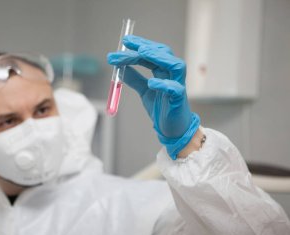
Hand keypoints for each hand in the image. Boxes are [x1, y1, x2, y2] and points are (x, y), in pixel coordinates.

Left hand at [107, 35, 199, 159]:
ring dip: (159, 57)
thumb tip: (118, 68)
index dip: (140, 45)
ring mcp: (178, 86)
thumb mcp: (144, 91)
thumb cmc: (162, 108)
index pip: (153, 52)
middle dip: (145, 47)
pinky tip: (151, 83)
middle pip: (163, 54)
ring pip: (176, 65)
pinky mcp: (179, 100)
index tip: (125, 41)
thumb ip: (134, 79)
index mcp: (164, 71)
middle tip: (127, 45)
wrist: (172, 129)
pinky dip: (164, 84)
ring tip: (142, 53)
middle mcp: (173, 75)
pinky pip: (175, 89)